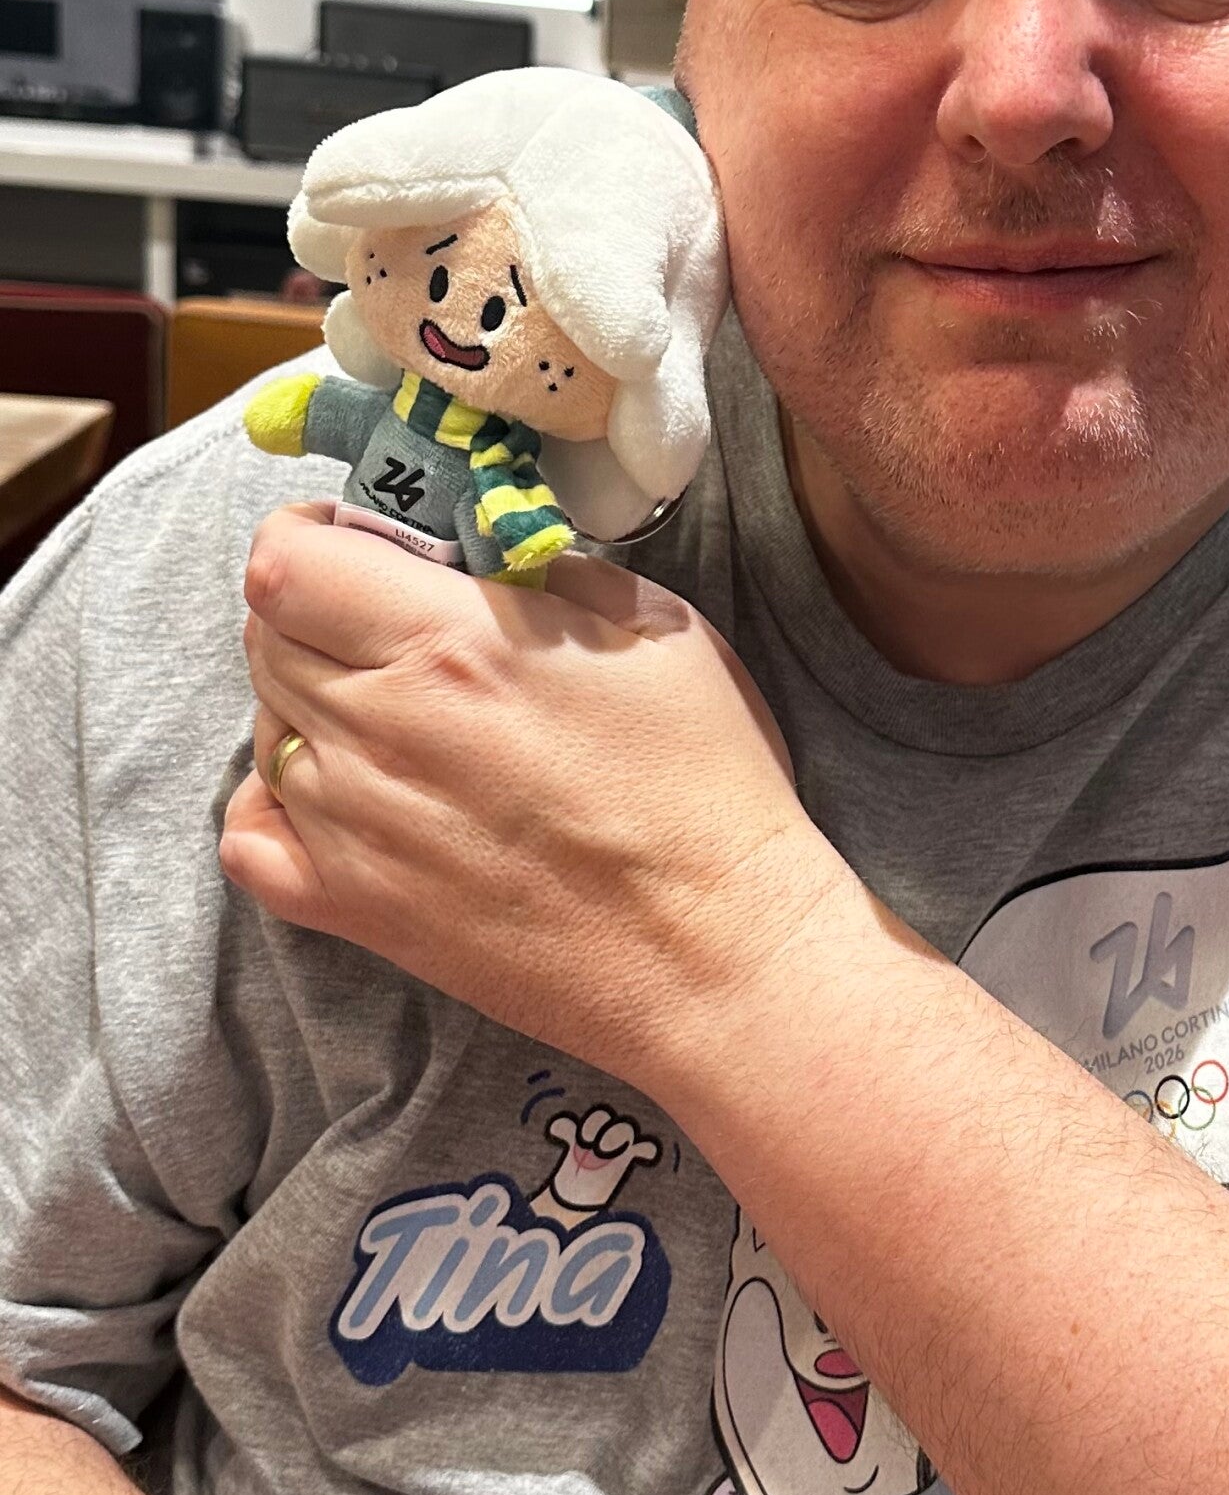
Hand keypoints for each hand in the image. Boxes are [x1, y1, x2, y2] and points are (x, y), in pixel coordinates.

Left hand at [221, 509, 847, 1095]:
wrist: (714, 955)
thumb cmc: (707, 789)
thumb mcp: (656, 629)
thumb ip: (549, 569)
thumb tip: (484, 550)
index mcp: (450, 642)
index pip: (285, 562)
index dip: (306, 538)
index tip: (354, 544)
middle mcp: (379, 727)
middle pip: (265, 636)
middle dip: (315, 612)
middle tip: (389, 628)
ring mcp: (351, 825)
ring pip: (264, 726)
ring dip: (310, 704)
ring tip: (395, 720)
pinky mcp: (352, 907)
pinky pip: (249, 835)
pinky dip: (275, 803)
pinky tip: (343, 797)